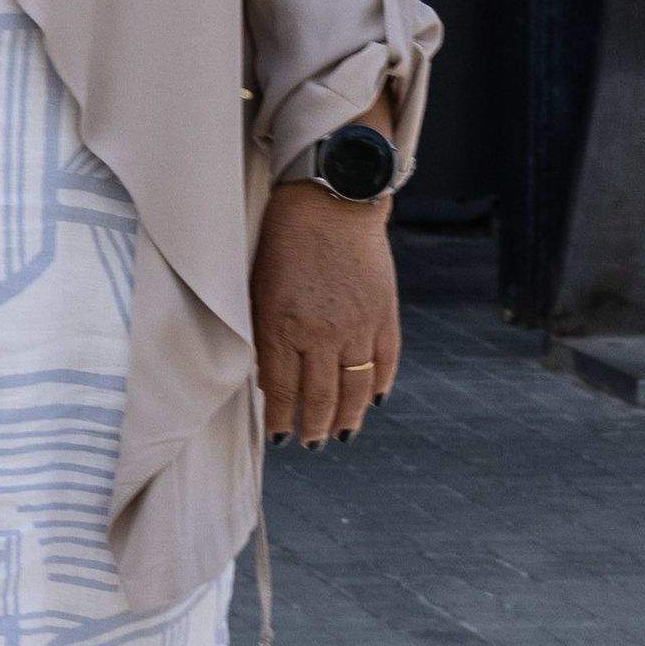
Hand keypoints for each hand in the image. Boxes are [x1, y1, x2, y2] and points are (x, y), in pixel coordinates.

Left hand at [254, 180, 403, 445]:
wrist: (333, 201)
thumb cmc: (283, 240)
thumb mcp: (258, 287)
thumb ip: (264, 333)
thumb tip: (270, 378)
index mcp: (281, 326)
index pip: (282, 390)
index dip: (282, 419)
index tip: (280, 437)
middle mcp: (321, 333)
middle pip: (320, 397)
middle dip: (314, 427)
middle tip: (310, 444)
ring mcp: (357, 326)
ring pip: (356, 388)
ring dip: (348, 417)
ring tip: (341, 434)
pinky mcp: (384, 314)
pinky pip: (385, 361)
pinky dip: (380, 385)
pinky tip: (374, 400)